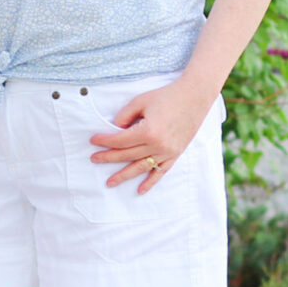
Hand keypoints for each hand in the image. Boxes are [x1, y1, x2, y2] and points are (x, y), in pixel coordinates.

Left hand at [88, 78, 214, 192]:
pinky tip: (140, 190)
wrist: (194, 97)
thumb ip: (125, 116)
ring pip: (141, 167)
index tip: (93, 141)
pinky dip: (150, 182)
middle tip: (94, 160)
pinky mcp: (175, 154)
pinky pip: (161, 172)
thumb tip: (114, 129)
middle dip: (108, 158)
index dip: (104, 141)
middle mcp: (158, 145)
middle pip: (127, 155)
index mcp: (148, 131)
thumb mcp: (141, 101)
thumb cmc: (166, 96)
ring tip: (110, 182)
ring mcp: (168, 152)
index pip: (120, 140)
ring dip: (124, 175)